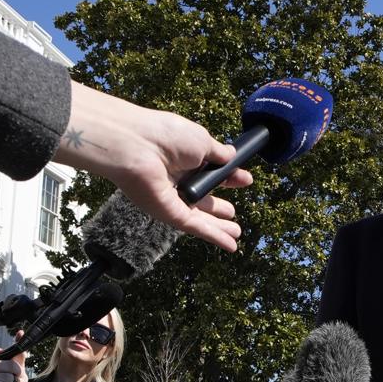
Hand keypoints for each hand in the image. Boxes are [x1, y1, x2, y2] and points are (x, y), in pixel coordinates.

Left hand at [57, 84, 251, 251]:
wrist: (136, 146)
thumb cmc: (166, 136)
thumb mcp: (201, 139)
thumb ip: (218, 151)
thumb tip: (231, 154)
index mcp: (185, 158)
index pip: (211, 171)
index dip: (229, 176)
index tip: (246, 179)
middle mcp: (177, 179)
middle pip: (202, 197)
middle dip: (218, 206)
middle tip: (233, 212)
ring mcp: (173, 198)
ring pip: (200, 216)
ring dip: (218, 226)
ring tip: (236, 232)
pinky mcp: (170, 214)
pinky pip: (196, 227)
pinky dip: (214, 236)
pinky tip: (231, 245)